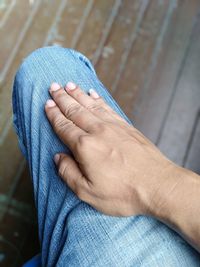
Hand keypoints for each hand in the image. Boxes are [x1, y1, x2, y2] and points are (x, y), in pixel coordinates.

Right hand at [45, 82, 176, 216]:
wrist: (158, 185)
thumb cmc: (124, 192)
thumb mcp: (88, 193)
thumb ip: (68, 173)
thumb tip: (58, 157)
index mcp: (85, 147)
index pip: (64, 126)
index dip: (54, 114)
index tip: (47, 104)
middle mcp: (98, 131)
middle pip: (76, 110)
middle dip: (62, 97)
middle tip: (53, 86)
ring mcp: (114, 127)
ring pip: (91, 105)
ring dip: (78, 94)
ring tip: (69, 85)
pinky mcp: (127, 127)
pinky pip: (108, 108)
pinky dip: (98, 99)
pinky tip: (93, 94)